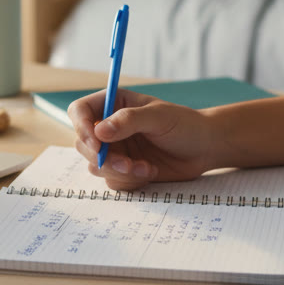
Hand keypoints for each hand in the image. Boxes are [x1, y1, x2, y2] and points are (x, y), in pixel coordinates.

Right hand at [67, 88, 213, 190]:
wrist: (204, 149)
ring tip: (145, 167)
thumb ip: (128, 120)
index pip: (80, 111)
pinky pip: (112, 180)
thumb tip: (99, 131)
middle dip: (103, 157)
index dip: (81, 126)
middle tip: (127, 163)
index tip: (95, 144)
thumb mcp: (158, 116)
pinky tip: (150, 171)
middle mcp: (109, 127)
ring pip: (96, 166)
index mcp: (113, 104)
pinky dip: (130, 180)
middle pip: (82, 143)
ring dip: (119, 171)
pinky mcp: (124, 169)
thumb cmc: (185, 125)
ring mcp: (116, 149)